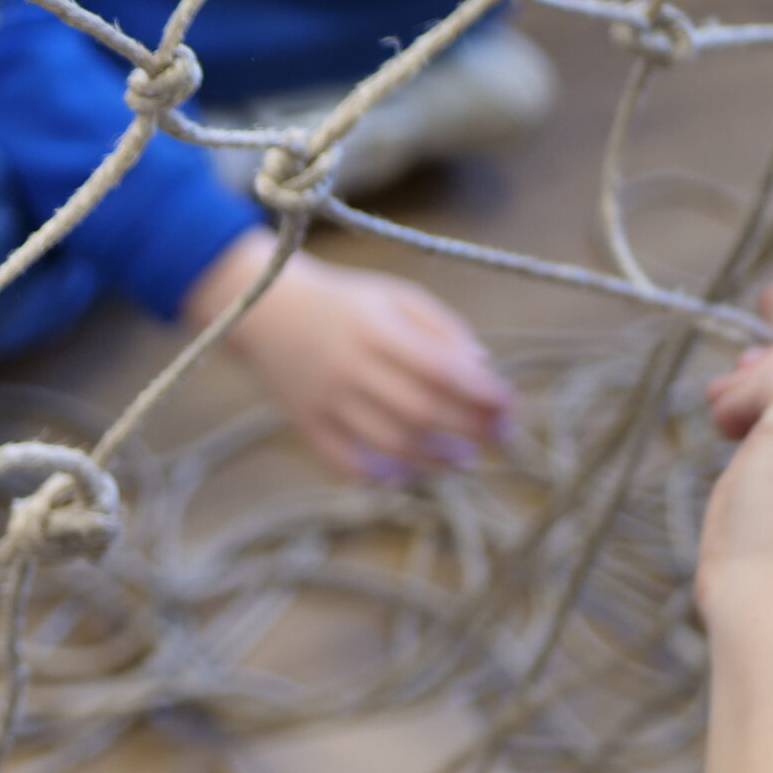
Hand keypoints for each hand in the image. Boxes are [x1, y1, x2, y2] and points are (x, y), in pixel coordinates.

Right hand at [193, 230, 512, 480]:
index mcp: (375, 327)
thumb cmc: (344, 302)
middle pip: (421, 411)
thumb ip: (443, 328)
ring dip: (437, 459)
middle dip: (470, 429)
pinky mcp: (304, 424)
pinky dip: (383, 475)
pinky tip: (409, 471)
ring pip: (389, 443)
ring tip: (463, 459)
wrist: (263, 310)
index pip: (442, 369)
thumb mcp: (395, 296)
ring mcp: (323, 399)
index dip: (483, 393)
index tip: (510, 405)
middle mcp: (348, 365)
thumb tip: (485, 370)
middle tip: (500, 438)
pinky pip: (347, 463)